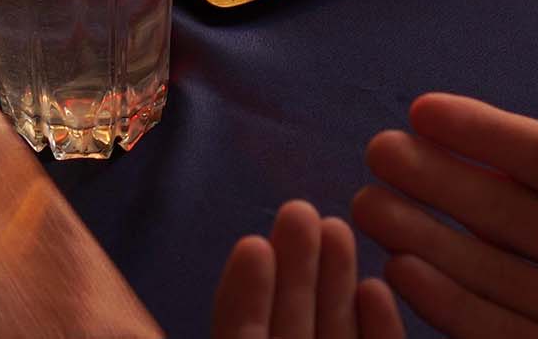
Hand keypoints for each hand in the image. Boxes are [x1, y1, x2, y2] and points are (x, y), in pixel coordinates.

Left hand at [213, 199, 405, 338]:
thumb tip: (156, 320)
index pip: (241, 338)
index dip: (242, 297)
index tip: (252, 245)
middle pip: (291, 329)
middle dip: (295, 272)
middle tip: (298, 211)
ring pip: (336, 338)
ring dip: (336, 287)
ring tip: (336, 228)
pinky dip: (382, 332)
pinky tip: (376, 288)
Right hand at [351, 94, 537, 338]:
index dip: (486, 134)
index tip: (424, 111)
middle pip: (510, 215)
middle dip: (442, 186)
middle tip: (377, 158)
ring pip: (500, 274)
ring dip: (435, 244)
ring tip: (375, 215)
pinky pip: (515, 336)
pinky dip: (461, 311)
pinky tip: (414, 279)